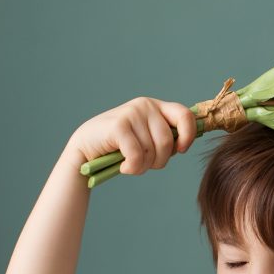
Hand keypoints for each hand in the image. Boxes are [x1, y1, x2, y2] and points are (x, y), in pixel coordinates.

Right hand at [66, 97, 196, 175]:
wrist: (85, 150)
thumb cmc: (120, 148)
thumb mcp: (147, 138)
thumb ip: (165, 137)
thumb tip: (185, 143)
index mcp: (156, 106)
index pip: (185, 116)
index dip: (188, 136)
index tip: (180, 150)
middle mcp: (145, 105)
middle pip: (168, 141)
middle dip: (159, 161)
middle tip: (145, 165)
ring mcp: (131, 113)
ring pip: (152, 151)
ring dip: (143, 167)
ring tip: (130, 165)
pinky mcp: (119, 126)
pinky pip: (137, 156)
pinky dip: (132, 168)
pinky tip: (124, 168)